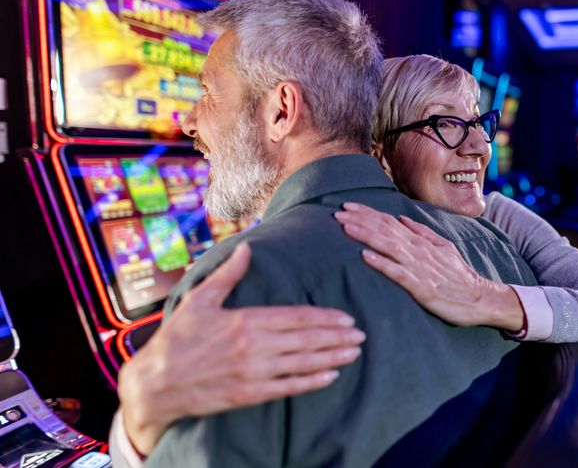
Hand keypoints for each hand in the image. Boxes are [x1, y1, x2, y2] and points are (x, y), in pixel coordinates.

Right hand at [118, 243, 364, 455]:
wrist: (154, 384)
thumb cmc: (177, 338)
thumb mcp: (200, 299)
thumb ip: (229, 273)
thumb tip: (248, 246)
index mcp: (245, 320)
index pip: (296, 317)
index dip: (324, 318)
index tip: (346, 317)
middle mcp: (254, 346)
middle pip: (306, 340)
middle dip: (336, 337)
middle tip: (361, 334)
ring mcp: (253, 372)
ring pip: (303, 362)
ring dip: (332, 357)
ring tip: (354, 352)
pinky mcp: (248, 394)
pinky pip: (288, 387)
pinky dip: (311, 382)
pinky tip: (331, 376)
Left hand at [333, 203, 522, 330]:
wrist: (481, 298)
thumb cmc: (459, 276)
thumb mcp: (443, 247)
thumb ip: (422, 232)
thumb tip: (402, 217)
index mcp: (421, 242)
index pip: (389, 222)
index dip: (367, 213)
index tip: (346, 206)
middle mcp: (418, 250)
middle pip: (385, 230)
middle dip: (360, 221)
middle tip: (336, 213)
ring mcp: (420, 268)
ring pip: (389, 247)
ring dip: (366, 236)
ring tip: (346, 228)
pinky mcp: (422, 288)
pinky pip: (399, 273)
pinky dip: (382, 264)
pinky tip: (366, 257)